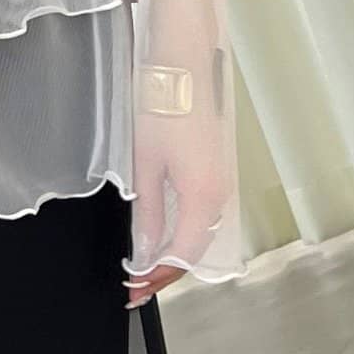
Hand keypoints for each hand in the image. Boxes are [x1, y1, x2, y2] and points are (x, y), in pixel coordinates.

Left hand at [125, 109, 230, 308]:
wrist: (181, 64)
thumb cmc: (159, 106)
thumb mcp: (144, 165)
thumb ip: (146, 213)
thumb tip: (145, 250)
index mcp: (202, 198)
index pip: (182, 256)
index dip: (156, 277)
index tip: (133, 289)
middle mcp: (219, 195)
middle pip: (195, 250)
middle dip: (165, 272)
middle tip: (135, 288)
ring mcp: (220, 182)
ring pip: (199, 234)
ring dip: (173, 254)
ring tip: (143, 268)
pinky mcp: (215, 171)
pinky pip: (201, 214)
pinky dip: (181, 233)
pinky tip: (160, 237)